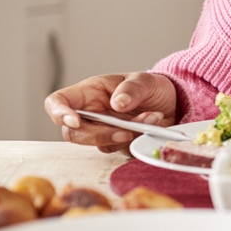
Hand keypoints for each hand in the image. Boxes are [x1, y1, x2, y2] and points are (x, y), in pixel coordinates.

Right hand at [44, 72, 178, 153]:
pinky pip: (119, 149)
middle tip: (126, 131)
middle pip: (74, 132)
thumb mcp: (145, 80)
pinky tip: (153, 125)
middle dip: (98, 135)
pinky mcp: (117, 144)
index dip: (59, 112)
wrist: (172, 103)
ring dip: (125, 135)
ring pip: (98, 144)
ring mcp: (102, 131)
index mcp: (89, 93)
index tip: (74, 121)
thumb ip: (132, 89)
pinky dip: (136, 140)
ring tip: (151, 118)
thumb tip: (118, 103)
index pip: (58, 102)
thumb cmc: (150, 87)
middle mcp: (91, 114)